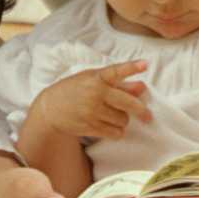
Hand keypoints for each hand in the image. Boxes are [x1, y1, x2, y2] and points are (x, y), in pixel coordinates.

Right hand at [27, 62, 150, 143]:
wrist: (51, 108)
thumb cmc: (75, 89)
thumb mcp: (93, 79)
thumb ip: (118, 83)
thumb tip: (142, 87)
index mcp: (96, 77)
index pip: (116, 71)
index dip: (131, 67)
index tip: (145, 64)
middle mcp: (95, 93)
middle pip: (127, 103)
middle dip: (141, 111)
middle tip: (147, 116)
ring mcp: (92, 111)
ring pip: (123, 120)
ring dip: (123, 120)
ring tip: (114, 116)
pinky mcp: (90, 126)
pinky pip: (115, 133)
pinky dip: (117, 132)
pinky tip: (112, 127)